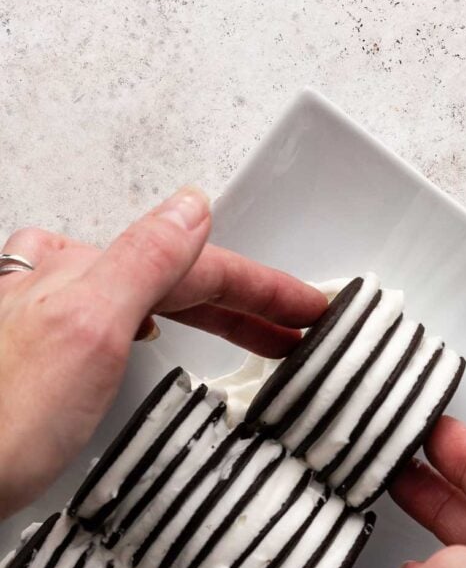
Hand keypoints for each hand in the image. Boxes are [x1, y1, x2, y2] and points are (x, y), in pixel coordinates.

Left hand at [0, 187, 325, 517]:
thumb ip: (143, 259)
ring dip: (214, 315)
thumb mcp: (86, 326)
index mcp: (86, 272)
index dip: (264, 288)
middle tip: (304, 328)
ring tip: (261, 334)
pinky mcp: (48, 360)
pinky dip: (165, 326)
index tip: (314, 308)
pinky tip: (161, 334)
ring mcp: (56, 321)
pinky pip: (126, 323)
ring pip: (155, 300)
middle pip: (180, 280)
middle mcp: (66, 287)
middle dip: (249, 304)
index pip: (198, 265)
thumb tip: (192, 207)